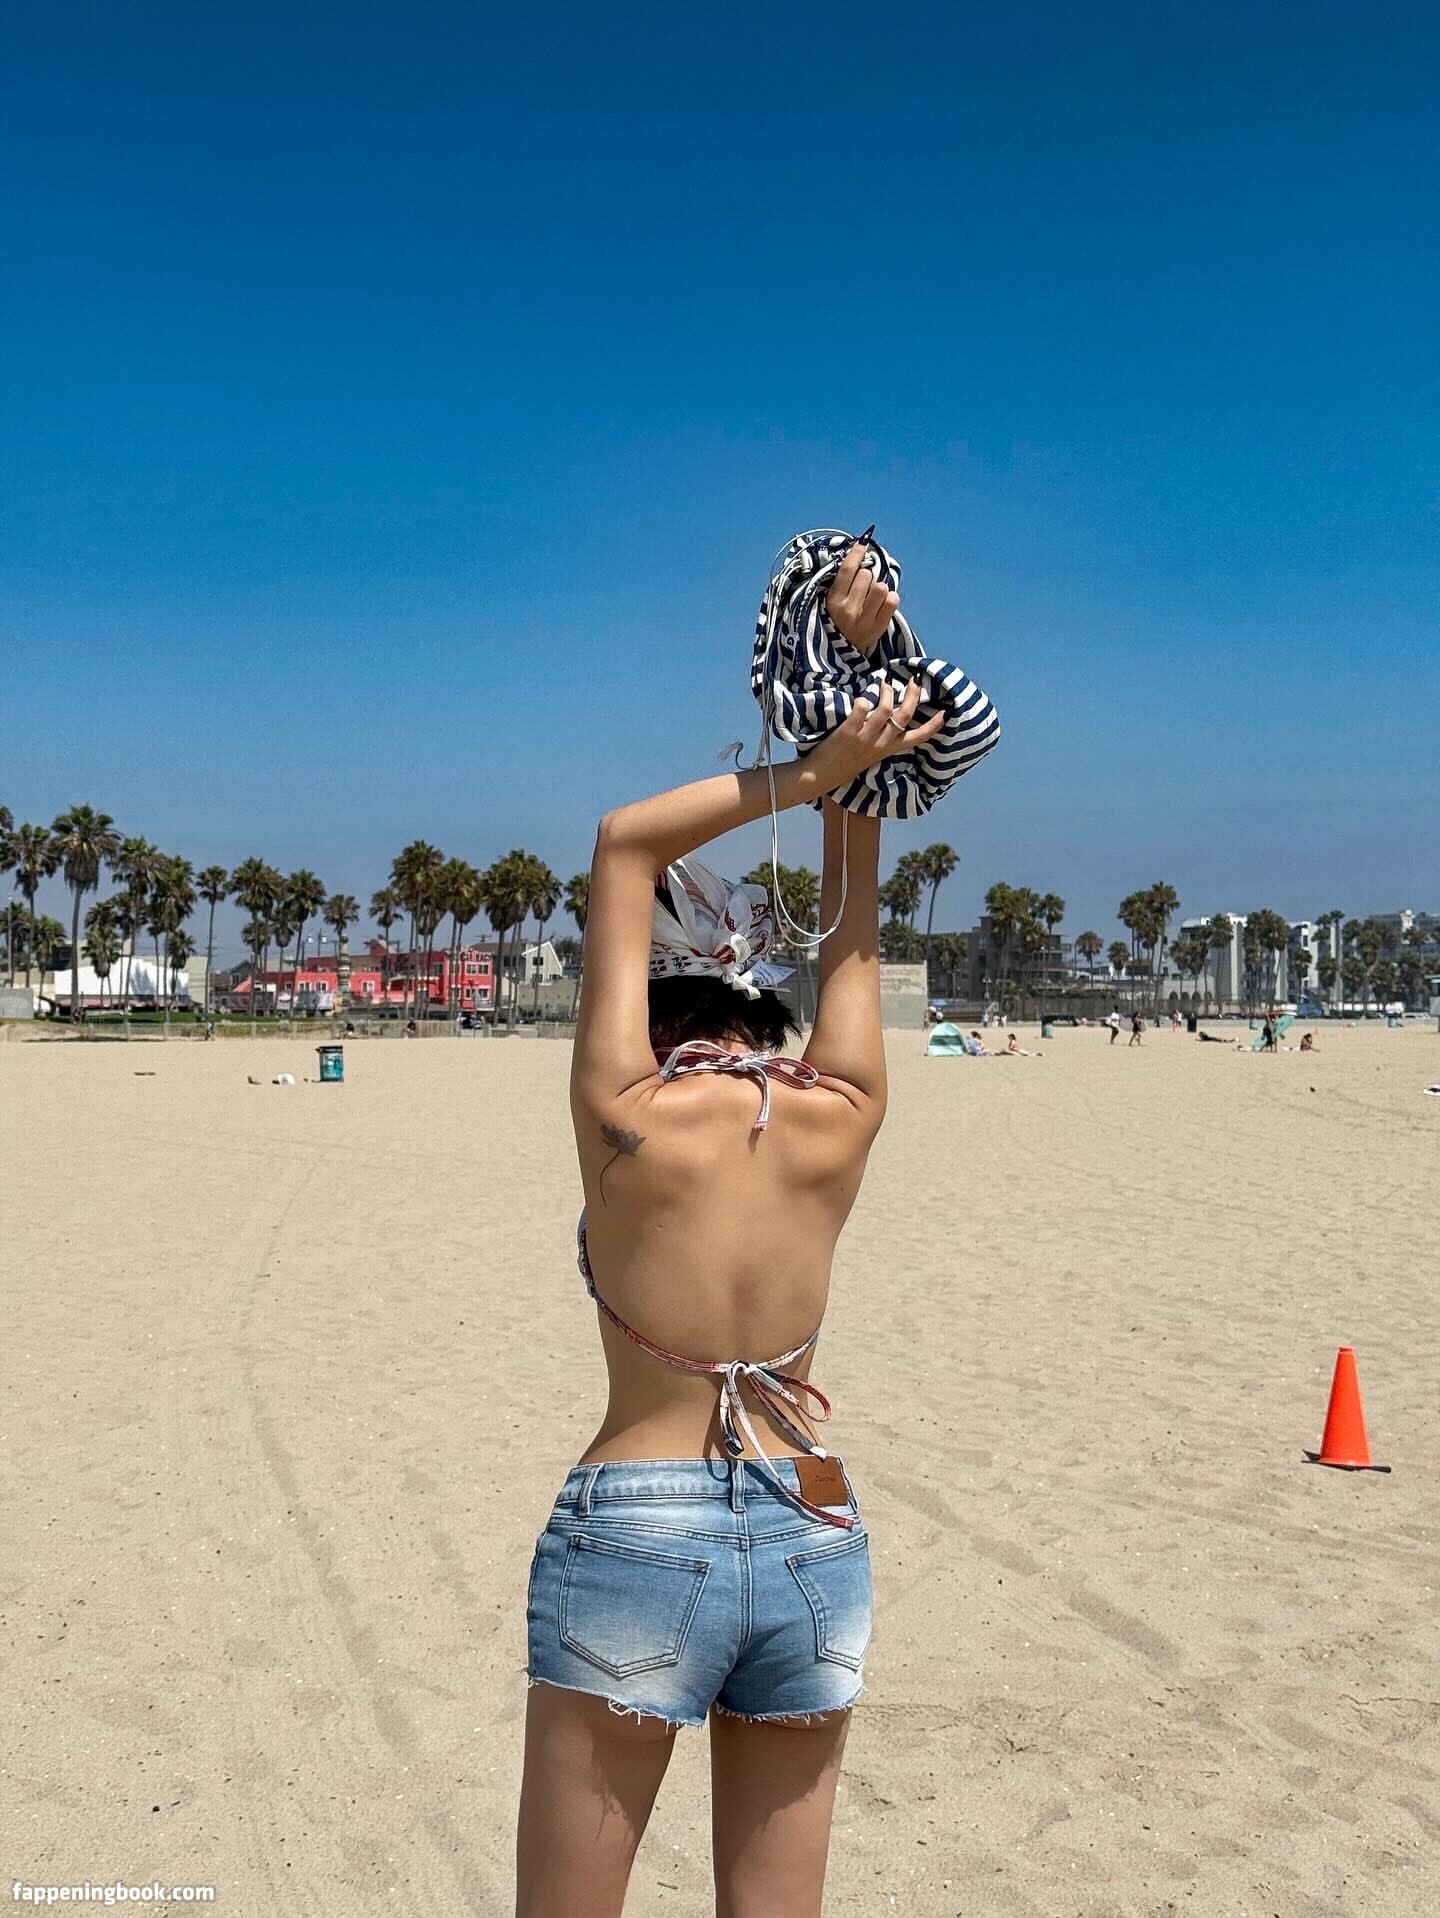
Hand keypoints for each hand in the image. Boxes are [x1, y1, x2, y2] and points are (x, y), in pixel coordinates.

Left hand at [805, 677, 945, 790]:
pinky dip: (862, 700)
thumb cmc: (846, 762)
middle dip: (912, 695)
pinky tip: (860, 698)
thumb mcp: (872, 754)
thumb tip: (890, 714)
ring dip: (887, 692)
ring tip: (883, 683)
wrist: (822, 775)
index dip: (933, 726)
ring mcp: (866, 738)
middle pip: (905, 715)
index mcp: (889, 750)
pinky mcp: (849, 732)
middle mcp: (881, 744)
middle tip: (912, 681)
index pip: (918, 738)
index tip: (945, 713)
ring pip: (886, 709)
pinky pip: (862, 708)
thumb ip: (883, 737)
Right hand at [826, 536, 897, 651]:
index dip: (857, 553)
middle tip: (861, 587)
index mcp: (834, 601)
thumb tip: (857, 556)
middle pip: (867, 575)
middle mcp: (850, 609)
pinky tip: (881, 603)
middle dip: (866, 576)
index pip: (848, 570)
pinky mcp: (880, 626)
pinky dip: (889, 598)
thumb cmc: (834, 624)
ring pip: (881, 586)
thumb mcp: (829, 603)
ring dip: (878, 587)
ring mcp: (866, 619)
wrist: (840, 657)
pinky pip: (893, 600)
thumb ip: (841, 583)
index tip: (863, 541)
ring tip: (871, 596)